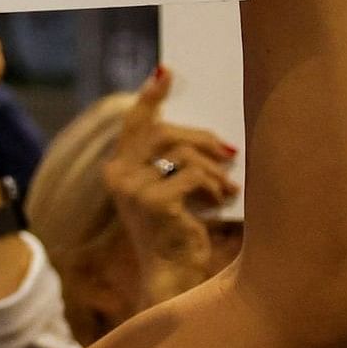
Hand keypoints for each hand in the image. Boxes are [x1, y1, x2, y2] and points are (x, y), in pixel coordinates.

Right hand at [100, 65, 239, 304]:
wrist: (171, 275)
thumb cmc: (176, 233)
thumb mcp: (170, 192)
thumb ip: (174, 164)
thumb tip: (214, 140)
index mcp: (118, 169)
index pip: (134, 124)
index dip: (149, 96)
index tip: (166, 72)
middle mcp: (119, 175)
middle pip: (164, 131)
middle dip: (202, 137)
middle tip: (228, 151)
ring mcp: (134, 189)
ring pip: (183, 152)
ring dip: (214, 168)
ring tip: (228, 187)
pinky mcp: (156, 202)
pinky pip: (194, 175)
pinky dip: (214, 186)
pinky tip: (221, 201)